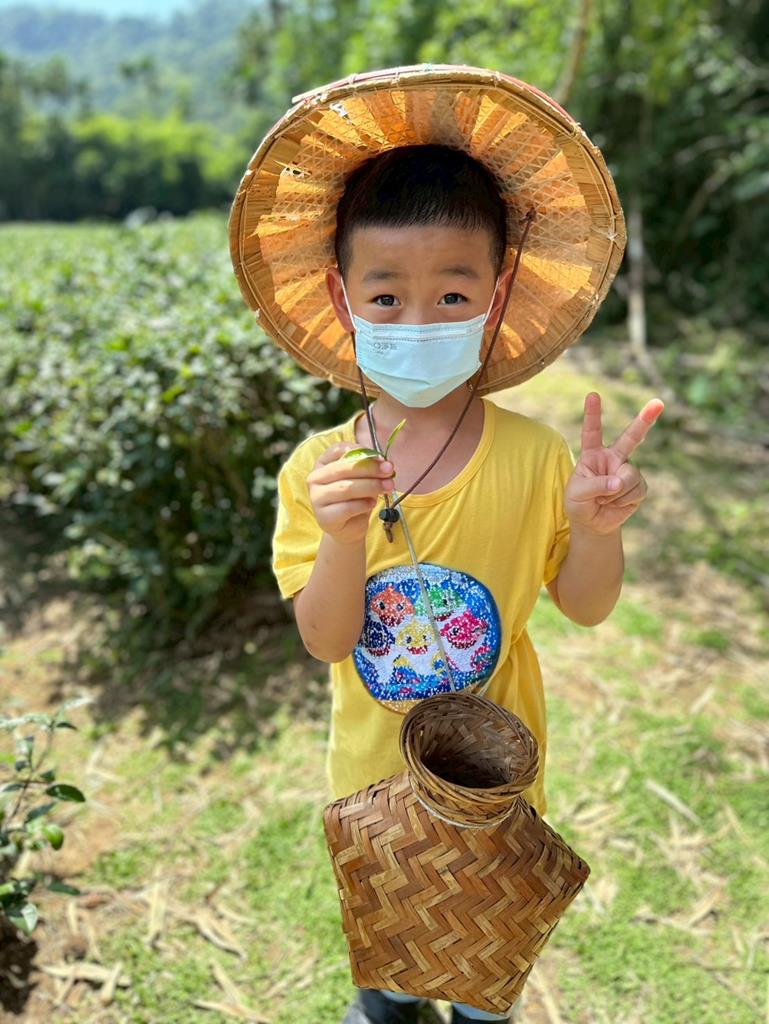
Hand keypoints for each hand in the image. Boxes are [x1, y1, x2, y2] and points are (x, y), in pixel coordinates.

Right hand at [306, 441, 393, 544]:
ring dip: (371, 486)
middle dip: (370, 468)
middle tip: (389, 471)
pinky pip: (347, 508)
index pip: (338, 450)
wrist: (349, 527)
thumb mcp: (362, 478)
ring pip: (346, 488)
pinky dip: (364, 504)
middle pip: (344, 468)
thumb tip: (385, 463)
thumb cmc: (355, 498)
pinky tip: (372, 503)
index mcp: (322, 463)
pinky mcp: (324, 516)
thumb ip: (368, 468)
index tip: (380, 458)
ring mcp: (317, 498)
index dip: (360, 451)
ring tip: (387, 487)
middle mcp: (315, 478)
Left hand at [565, 392, 663, 535]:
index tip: (593, 394)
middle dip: (645, 419)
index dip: (592, 414)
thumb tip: (619, 482)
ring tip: (603, 501)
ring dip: (615, 493)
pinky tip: (615, 505)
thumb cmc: (579, 504)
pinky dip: (622, 501)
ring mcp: (628, 471)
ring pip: (629, 476)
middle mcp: (613, 458)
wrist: (593, 524)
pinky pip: (635, 491)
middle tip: (658, 402)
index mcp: (593, 454)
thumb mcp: (577, 494)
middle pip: (631, 437)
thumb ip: (595, 485)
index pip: (592, 432)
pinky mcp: (639, 486)